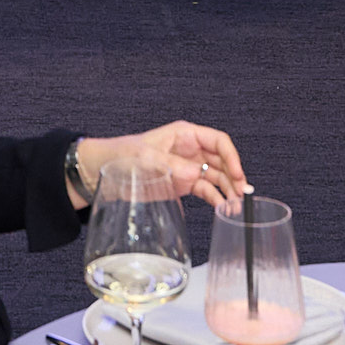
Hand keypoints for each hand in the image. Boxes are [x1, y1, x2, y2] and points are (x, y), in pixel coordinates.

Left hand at [88, 122, 248, 207]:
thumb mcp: (146, 158)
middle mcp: (191, 150)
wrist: (103, 171)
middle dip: (234, 177)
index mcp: (185, 135)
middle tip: (241, 195)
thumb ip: (173, 166)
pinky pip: (206, 191)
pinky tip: (222, 209)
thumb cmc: (122, 155)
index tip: (237, 174)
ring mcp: (189, 168)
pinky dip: (216, 199)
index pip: (218, 141)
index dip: (231, 157)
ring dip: (228, 190)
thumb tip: (197, 174)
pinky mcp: (184, 184)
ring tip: (235, 207)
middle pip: (222, 161)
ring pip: (217, 177)